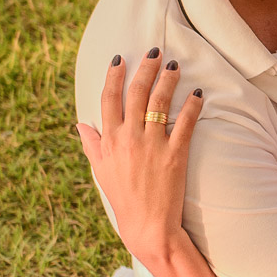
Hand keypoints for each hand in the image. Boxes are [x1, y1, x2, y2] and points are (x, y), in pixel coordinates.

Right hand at [75, 49, 202, 259]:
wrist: (148, 225)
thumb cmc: (124, 198)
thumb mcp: (101, 171)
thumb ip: (92, 145)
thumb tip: (80, 124)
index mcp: (109, 141)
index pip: (109, 99)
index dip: (114, 76)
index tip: (120, 58)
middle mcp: (128, 139)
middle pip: (136, 94)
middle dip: (145, 68)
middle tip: (155, 51)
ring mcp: (152, 146)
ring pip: (159, 103)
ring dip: (167, 81)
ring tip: (175, 65)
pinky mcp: (175, 154)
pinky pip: (184, 123)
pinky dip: (191, 106)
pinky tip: (197, 93)